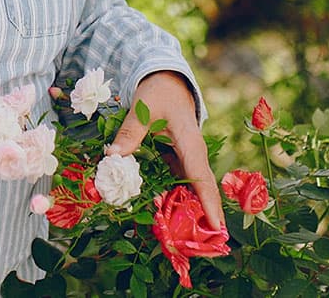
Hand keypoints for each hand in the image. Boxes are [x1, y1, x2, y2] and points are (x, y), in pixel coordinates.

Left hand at [108, 71, 223, 230]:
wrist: (166, 81)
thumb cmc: (158, 92)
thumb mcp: (143, 108)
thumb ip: (130, 133)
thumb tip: (113, 158)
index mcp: (190, 142)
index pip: (201, 176)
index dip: (208, 202)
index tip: (216, 226)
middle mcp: (193, 154)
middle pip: (200, 189)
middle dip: (202, 216)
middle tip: (203, 246)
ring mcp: (186, 158)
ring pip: (188, 189)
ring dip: (185, 211)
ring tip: (181, 239)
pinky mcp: (177, 160)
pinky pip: (176, 183)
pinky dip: (171, 199)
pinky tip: (162, 216)